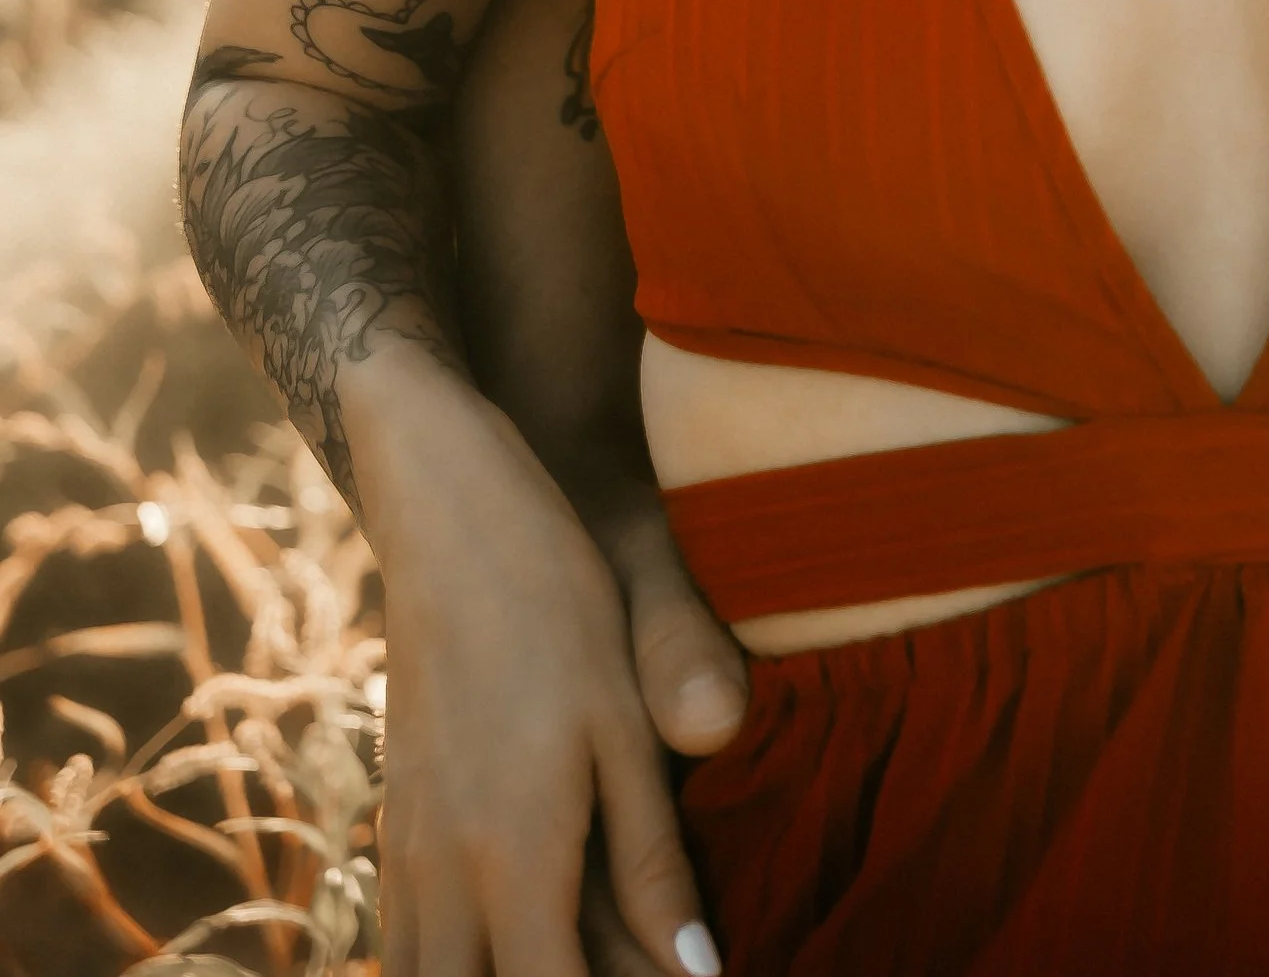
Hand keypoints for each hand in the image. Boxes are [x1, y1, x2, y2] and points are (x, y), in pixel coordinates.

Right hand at [356, 355, 722, 976]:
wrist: (451, 513)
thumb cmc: (557, 602)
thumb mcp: (624, 726)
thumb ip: (652, 860)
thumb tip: (696, 972)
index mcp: (513, 858)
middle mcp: (442, 876)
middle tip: (629, 961)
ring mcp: (405, 854)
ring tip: (585, 951)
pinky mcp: (396, 826)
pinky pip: (411, 941)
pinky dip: (462, 961)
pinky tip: (522, 933)